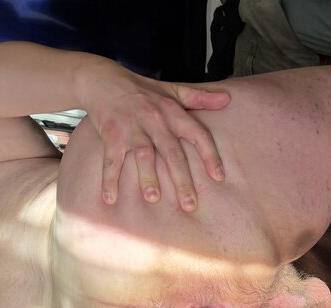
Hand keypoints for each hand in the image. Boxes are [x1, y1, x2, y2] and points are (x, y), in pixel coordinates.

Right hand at [82, 62, 230, 211]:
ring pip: (143, 155)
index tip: (218, 177)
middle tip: (190, 205)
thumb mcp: (172, 91)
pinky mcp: (111, 135)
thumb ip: (200, 98)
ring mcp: (132, 128)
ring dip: (148, 177)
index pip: (197, 133)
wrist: (102, 79)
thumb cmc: (143, 91)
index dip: (209, 155)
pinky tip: (110, 199)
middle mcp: (155, 120)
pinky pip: (111, 160)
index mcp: (173, 112)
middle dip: (182, 179)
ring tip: (153, 199)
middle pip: (172, 152)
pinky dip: (109, 179)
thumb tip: (228, 98)